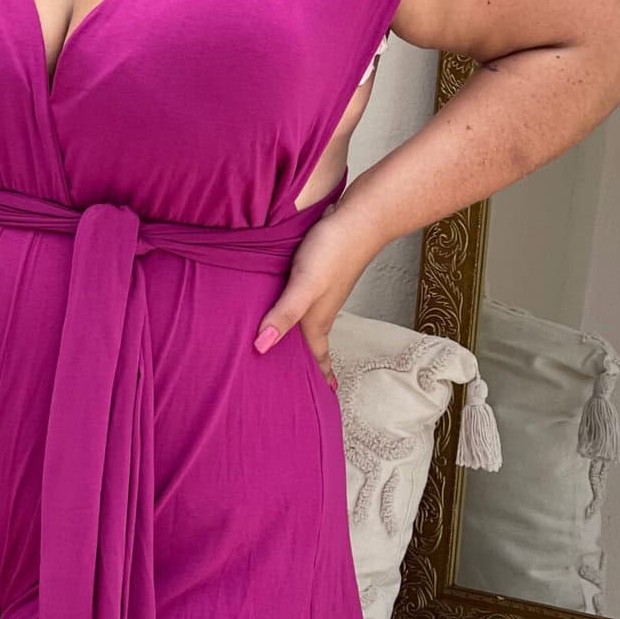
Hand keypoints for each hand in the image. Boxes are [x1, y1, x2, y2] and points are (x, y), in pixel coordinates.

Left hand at [252, 203, 378, 386]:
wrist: (358, 219)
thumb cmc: (333, 251)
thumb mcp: (305, 286)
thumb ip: (284, 314)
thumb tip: (261, 346)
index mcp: (317, 321)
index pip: (318, 358)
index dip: (319, 379)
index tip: (324, 400)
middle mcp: (319, 311)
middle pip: (312, 346)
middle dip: (308, 367)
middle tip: (298, 386)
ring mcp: (320, 293)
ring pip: (308, 325)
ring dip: (302, 342)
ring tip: (288, 354)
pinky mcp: (317, 275)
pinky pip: (303, 304)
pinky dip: (295, 315)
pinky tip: (284, 307)